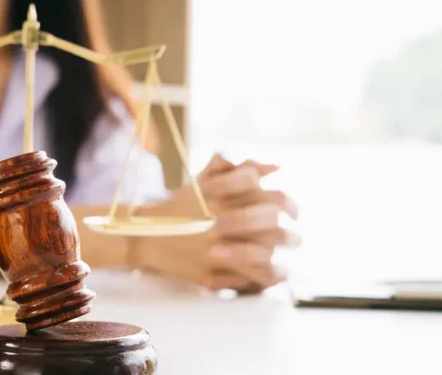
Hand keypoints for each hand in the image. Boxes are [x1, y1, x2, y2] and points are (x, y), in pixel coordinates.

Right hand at [133, 154, 299, 292]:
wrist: (145, 238)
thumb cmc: (181, 208)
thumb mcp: (203, 182)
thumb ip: (235, 169)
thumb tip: (275, 167)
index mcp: (213, 193)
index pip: (254, 181)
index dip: (276, 190)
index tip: (288, 205)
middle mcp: (215, 217)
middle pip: (268, 213)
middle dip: (290, 214)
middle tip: (295, 219)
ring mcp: (215, 246)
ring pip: (267, 244)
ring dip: (287, 241)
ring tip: (294, 241)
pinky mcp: (213, 271)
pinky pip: (256, 274)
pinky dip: (275, 272)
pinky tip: (281, 268)